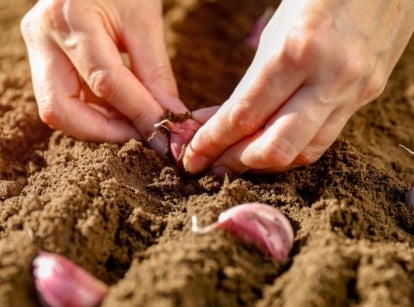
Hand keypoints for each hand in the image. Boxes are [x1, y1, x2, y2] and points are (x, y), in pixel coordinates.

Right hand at [20, 0, 187, 154]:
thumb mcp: (145, 21)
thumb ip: (156, 73)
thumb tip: (169, 117)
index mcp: (70, 18)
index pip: (105, 81)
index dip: (138, 113)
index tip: (165, 132)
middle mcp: (43, 37)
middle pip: (61, 109)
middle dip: (105, 132)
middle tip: (142, 133)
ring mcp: (39, 50)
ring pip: (60, 111)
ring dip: (101, 125)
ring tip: (136, 120)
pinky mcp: (45, 59)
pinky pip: (67, 100)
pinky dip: (96, 113)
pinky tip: (121, 109)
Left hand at [183, 0, 413, 175]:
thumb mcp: (275, 32)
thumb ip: (249, 84)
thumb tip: (218, 121)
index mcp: (295, 52)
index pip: (244, 116)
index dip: (213, 143)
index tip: (192, 158)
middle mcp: (329, 79)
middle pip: (276, 148)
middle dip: (237, 163)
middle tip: (213, 167)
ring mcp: (354, 91)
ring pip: (304, 152)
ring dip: (265, 164)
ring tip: (238, 161)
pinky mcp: (368, 96)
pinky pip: (325, 138)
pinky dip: (293, 149)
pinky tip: (271, 146)